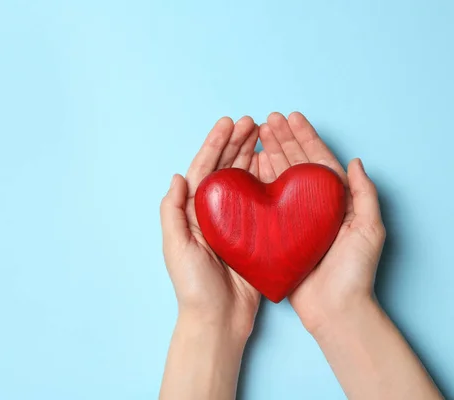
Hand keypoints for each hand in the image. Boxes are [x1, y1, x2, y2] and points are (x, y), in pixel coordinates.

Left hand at [160, 116, 261, 338]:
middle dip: (237, 143)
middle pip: (225, 169)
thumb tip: (177, 177)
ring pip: (244, 181)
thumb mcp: (176, 248)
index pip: (203, 169)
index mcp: (193, 213)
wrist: (219, 320)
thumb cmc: (193, 287)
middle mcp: (213, 213)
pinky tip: (276, 168)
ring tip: (264, 135)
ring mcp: (235, 223)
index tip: (228, 123)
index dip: (215, 144)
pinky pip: (262, 202)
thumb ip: (173, 212)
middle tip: (253, 122)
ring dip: (252, 157)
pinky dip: (268, 183)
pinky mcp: (255, 236)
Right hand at [256, 112, 385, 332]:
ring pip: (279, 178)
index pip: (318, 160)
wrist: (334, 309)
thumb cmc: (354, 272)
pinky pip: (266, 202)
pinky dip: (258, 182)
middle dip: (283, 139)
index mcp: (335, 201)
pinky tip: (249, 166)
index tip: (291, 117)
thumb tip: (356, 162)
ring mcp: (293, 218)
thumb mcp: (369, 229)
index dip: (305, 137)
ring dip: (269, 154)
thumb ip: (364, 194)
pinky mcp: (276, 233)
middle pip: (296, 164)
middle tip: (267, 120)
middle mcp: (313, 206)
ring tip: (256, 134)